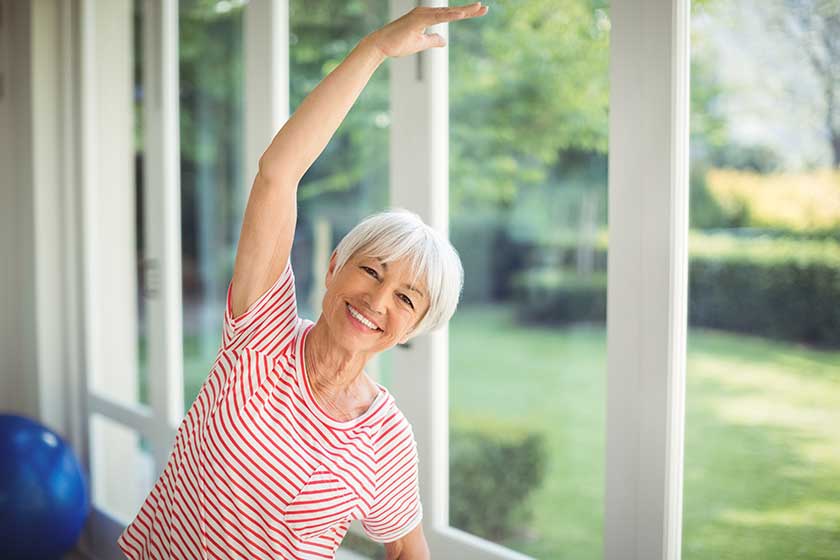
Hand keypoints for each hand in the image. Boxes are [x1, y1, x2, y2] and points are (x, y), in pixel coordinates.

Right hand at [366, 2, 488, 58]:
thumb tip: (443, 40)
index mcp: (427, 18)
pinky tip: (461, 14)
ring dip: (462, 11)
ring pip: (446, 12)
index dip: (465, 13)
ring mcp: (421, 15)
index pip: (450, 15)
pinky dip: (449, 15)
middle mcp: (425, 13)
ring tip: (477, 8)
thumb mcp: (421, 44)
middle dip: (468, 10)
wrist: (381, 46)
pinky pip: (437, 17)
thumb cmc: (398, 44)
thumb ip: (432, 40)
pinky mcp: (417, 20)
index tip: (479, 11)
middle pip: (451, 11)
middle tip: (484, 8)